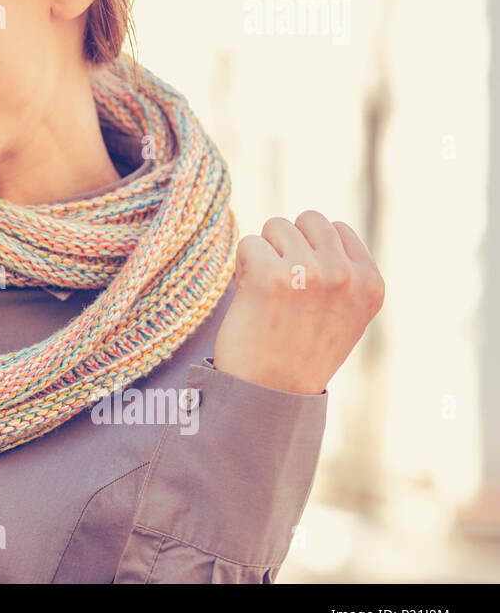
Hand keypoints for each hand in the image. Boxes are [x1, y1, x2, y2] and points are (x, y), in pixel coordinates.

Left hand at [212, 210, 384, 394]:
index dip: (312, 250)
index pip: (337, 229)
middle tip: (282, 284)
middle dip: (289, 243)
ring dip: (265, 253)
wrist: (269, 392)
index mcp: (369, 283)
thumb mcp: (345, 315)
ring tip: (267, 293)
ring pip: (275, 226)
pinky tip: (250, 296)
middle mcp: (344, 274)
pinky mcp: (268, 274)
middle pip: (307, 220)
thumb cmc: (301, 352)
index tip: (304, 287)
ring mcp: (308, 272)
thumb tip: (328, 229)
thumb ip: (345, 274)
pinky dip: (242, 266)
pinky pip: (248, 243)